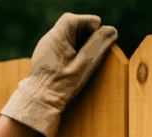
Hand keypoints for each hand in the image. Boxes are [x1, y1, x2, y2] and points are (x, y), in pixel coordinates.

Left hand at [0, 13, 118, 136]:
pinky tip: (71, 66)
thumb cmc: (62, 86)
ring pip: (68, 36)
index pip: (77, 19)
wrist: (40, 102)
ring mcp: (45, 46)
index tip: (96, 45)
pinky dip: (71, 52)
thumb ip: (98, 46)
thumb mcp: (84, 65)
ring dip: (79, 45)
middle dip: (85, 37)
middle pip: (73, 26)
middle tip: (88, 56)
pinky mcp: (45, 54)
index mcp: (56, 38)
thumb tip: (112, 30)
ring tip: (80, 62)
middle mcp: (48, 38)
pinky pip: (62, 45)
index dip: (91, 28)